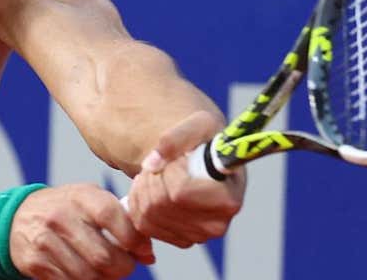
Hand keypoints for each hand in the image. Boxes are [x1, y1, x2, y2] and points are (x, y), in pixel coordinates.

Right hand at [9, 184, 154, 279]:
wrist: (19, 216)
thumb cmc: (66, 208)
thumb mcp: (90, 199)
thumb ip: (121, 219)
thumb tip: (147, 253)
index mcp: (80, 196)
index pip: (111, 217)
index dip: (133, 239)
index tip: (143, 250)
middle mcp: (60, 216)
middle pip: (103, 256)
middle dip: (123, 268)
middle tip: (126, 265)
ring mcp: (45, 241)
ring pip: (88, 275)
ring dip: (105, 279)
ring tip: (107, 270)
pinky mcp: (35, 262)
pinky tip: (86, 272)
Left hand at [126, 111, 245, 246]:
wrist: (205, 160)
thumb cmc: (207, 141)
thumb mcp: (199, 124)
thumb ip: (175, 138)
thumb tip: (151, 164)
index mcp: (228, 198)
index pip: (180, 191)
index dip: (171, 170)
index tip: (181, 157)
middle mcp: (216, 224)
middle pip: (160, 202)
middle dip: (155, 176)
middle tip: (165, 163)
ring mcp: (197, 236)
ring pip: (148, 213)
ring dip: (144, 186)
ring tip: (159, 172)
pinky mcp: (180, 240)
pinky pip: (142, 224)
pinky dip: (138, 202)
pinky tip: (151, 187)